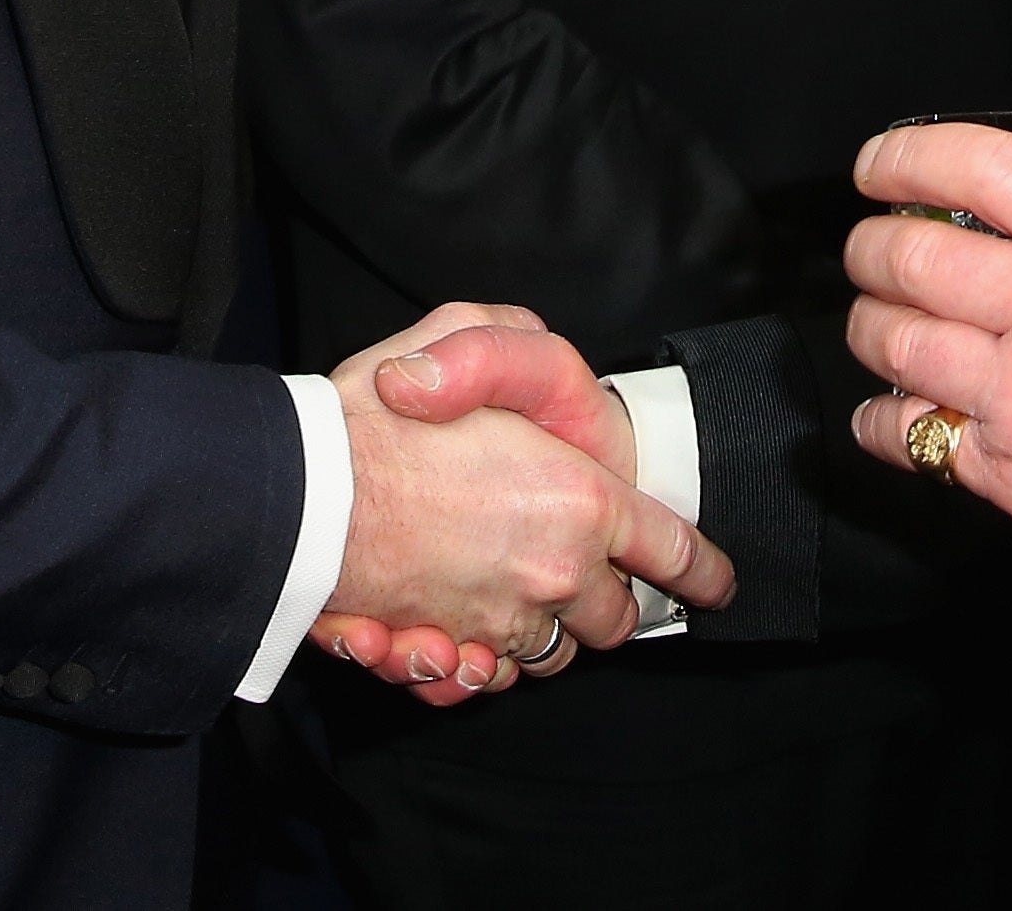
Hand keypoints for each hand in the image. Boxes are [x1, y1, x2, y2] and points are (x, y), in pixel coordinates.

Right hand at [311, 307, 727, 709]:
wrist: (297, 492)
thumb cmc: (377, 413)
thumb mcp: (463, 330)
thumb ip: (510, 346)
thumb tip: (529, 395)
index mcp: (579, 498)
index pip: (670, 548)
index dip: (701, 569)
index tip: (714, 584)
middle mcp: (553, 571)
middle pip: (612, 617)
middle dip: (605, 602)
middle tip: (577, 571)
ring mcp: (500, 620)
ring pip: (551, 653)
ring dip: (539, 634)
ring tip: (500, 595)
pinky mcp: (446, 653)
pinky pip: (485, 680)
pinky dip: (475, 667)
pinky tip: (445, 634)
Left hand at [839, 124, 1011, 623]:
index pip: (978, 168)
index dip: (911, 156)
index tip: (883, 164)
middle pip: (912, 256)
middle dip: (873, 243)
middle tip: (872, 245)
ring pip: (894, 342)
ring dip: (872, 323)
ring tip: (879, 317)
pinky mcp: (1006, 473)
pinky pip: (906, 436)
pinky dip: (885, 419)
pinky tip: (893, 410)